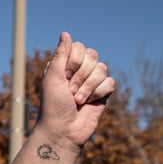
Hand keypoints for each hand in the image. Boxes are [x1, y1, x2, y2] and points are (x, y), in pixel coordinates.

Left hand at [38, 32, 115, 149]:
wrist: (63, 131)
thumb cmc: (53, 106)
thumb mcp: (52, 78)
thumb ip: (60, 55)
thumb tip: (65, 33)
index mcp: (64, 65)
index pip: (79, 47)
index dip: (74, 62)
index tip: (64, 77)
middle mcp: (78, 71)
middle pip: (93, 56)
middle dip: (81, 76)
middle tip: (69, 91)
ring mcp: (91, 81)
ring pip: (102, 69)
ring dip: (88, 87)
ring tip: (77, 100)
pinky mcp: (102, 93)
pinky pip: (110, 82)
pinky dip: (99, 93)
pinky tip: (89, 103)